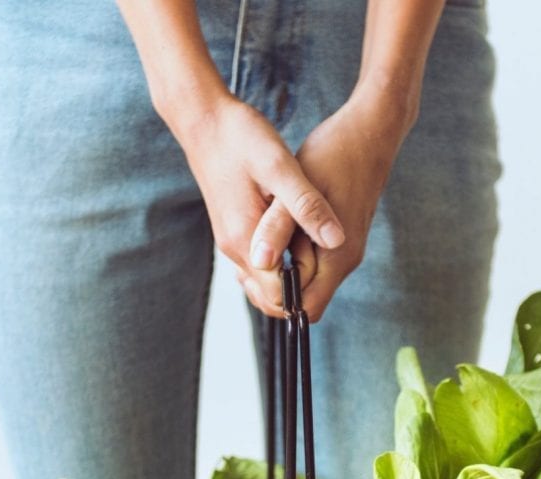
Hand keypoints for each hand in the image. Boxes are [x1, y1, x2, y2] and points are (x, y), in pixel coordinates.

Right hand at [169, 94, 345, 317]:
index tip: (329, 266)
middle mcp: (234, 249)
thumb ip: (307, 206)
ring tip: (315, 249)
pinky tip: (298, 239)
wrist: (203, 119)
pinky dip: (279, 262)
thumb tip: (337, 241)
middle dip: (299, 290)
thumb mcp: (281, 167)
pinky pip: (258, 263)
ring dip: (290, 276)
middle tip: (326, 260)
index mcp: (246, 241)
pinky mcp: (233, 230)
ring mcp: (231, 241)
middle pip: (268, 297)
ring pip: (262, 282)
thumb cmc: (241, 138)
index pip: (278, 297)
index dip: (306, 290)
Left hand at [240, 86, 412, 321]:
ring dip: (280, 266)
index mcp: (337, 257)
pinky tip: (273, 227)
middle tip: (250, 252)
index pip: (303, 309)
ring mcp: (343, 251)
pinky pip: (309, 261)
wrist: (370, 130)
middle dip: (273, 284)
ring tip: (259, 237)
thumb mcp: (298, 187)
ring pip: (304, 280)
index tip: (251, 270)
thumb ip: (278, 228)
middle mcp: (344, 261)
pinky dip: (289, 252)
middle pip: (303, 300)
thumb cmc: (335, 154)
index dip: (274, 299)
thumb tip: (259, 261)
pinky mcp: (337, 238)